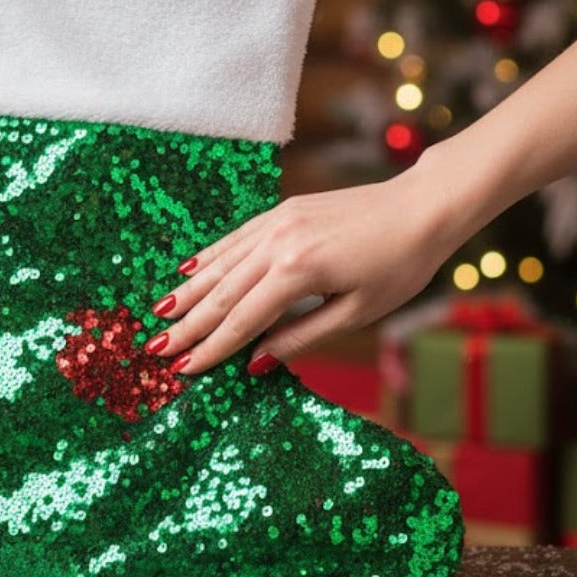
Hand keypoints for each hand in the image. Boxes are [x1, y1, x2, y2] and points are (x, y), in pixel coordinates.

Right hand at [145, 156, 458, 374]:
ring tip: (161, 314)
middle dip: (189, 324)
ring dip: (190, 291)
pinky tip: (188, 271)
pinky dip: (210, 256)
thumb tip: (255, 363)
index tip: (183, 370)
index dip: (211, 347)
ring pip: (222, 263)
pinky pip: (236, 238)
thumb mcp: (355, 313)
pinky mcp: (282, 210)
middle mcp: (278, 243)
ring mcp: (277, 222)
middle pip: (223, 292)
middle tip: (155, 350)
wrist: (421, 207)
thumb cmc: (399, 266)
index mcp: (298, 273)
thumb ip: (301, 337)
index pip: (243, 319)